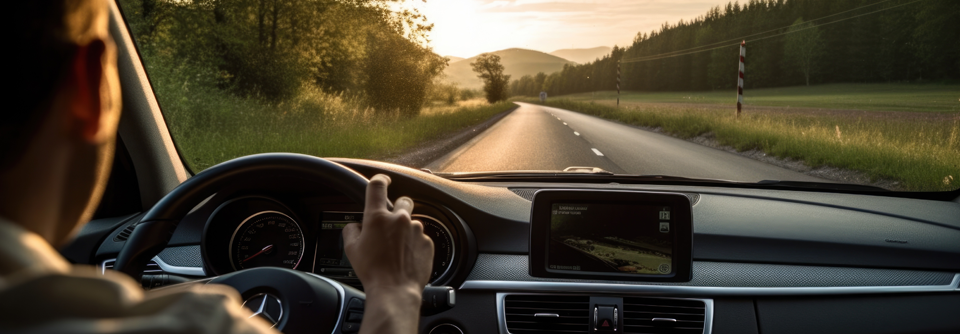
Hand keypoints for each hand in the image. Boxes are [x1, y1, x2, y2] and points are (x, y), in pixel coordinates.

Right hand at [343, 174, 433, 293]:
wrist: (395, 289)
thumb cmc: (373, 271)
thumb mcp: (352, 249)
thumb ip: (351, 230)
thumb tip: (354, 226)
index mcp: (378, 217)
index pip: (377, 186)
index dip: (380, 179)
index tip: (383, 180)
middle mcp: (400, 219)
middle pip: (403, 200)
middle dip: (397, 209)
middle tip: (390, 225)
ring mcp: (416, 230)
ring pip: (412, 222)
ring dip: (406, 230)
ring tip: (397, 249)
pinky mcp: (427, 242)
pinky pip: (421, 237)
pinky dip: (414, 244)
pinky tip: (406, 257)